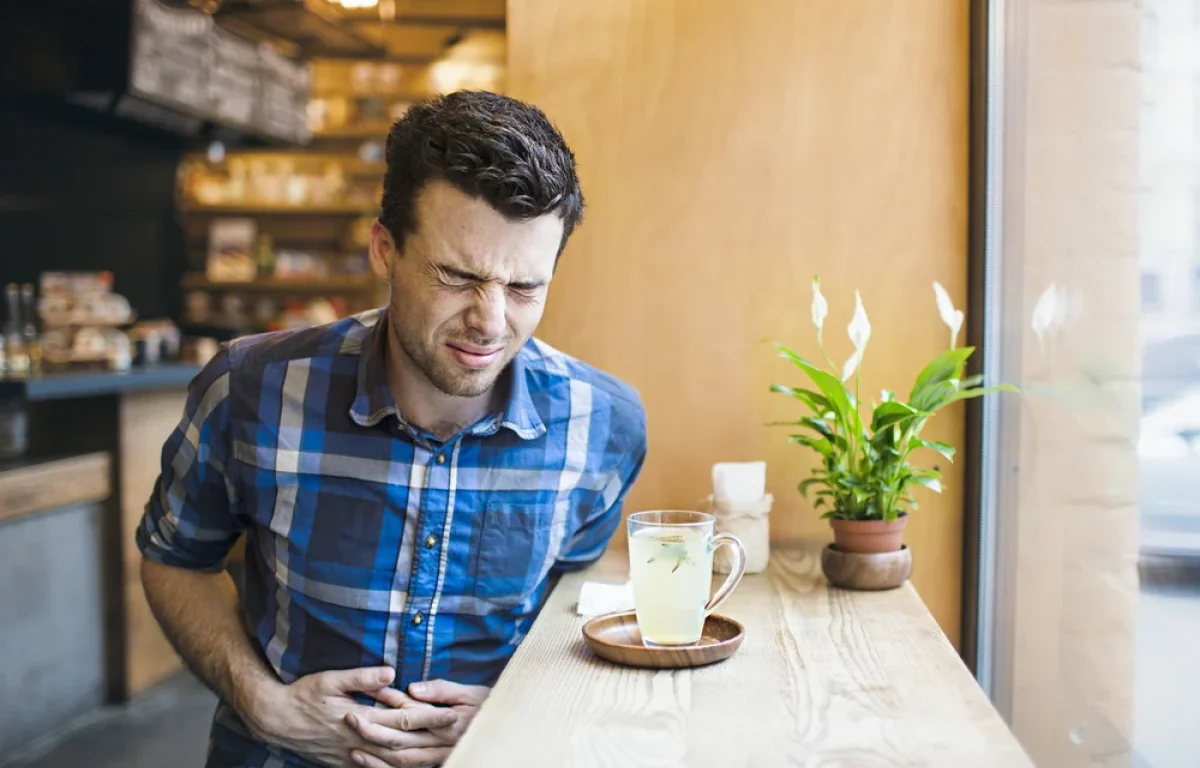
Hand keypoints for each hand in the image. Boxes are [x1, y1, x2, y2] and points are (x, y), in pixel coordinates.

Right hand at [244, 666, 457, 767]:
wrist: (275, 720)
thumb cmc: (303, 695)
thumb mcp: (330, 679)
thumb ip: (362, 678)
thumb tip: (392, 672)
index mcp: (359, 719)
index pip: (403, 720)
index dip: (430, 716)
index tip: (452, 712)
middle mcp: (358, 742)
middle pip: (404, 743)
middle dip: (432, 737)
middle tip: (457, 731)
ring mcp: (351, 756)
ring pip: (391, 761)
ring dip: (418, 755)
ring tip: (441, 747)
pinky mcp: (343, 763)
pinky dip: (393, 767)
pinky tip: (408, 764)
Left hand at [347, 680, 489, 767]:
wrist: (506, 730)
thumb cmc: (490, 704)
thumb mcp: (471, 692)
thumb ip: (442, 690)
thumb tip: (413, 689)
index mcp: (446, 724)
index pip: (411, 715)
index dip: (386, 705)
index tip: (365, 694)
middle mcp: (440, 745)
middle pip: (400, 742)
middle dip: (372, 731)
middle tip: (349, 719)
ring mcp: (437, 758)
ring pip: (401, 761)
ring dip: (375, 755)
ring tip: (352, 745)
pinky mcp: (435, 763)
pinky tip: (367, 761)